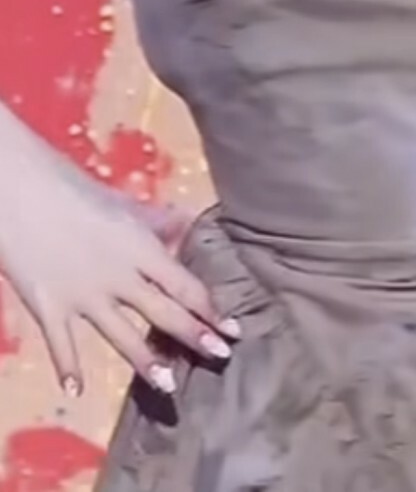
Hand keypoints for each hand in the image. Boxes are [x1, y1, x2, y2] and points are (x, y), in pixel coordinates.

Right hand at [0, 141, 238, 396]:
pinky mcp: (50, 306)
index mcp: (138, 246)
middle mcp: (118, 276)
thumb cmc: (68, 187)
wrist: (19, 188)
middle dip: (195, 337)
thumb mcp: (118, 202)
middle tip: (221, 357)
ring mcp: (84, 295)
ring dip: (147, 363)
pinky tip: (76, 390)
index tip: (232, 328)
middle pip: (164, 312)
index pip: (184, 284)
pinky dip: (68, 368)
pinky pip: (63, 344)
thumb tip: (185, 220)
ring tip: (169, 387)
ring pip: (123, 337)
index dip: (210, 308)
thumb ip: (152, 220)